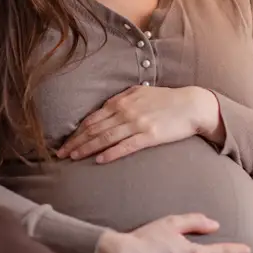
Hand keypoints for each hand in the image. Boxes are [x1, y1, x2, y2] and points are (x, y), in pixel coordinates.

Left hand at [57, 85, 222, 162]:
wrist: (192, 105)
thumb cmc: (166, 99)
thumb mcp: (141, 92)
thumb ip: (123, 99)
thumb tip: (107, 105)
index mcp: (122, 101)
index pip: (92, 118)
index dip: (76, 131)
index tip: (64, 142)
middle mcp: (126, 111)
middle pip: (94, 129)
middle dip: (75, 142)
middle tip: (60, 154)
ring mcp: (138, 124)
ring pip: (105, 138)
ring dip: (87, 148)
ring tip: (73, 158)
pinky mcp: (150, 136)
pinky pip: (126, 146)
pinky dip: (111, 153)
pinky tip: (99, 160)